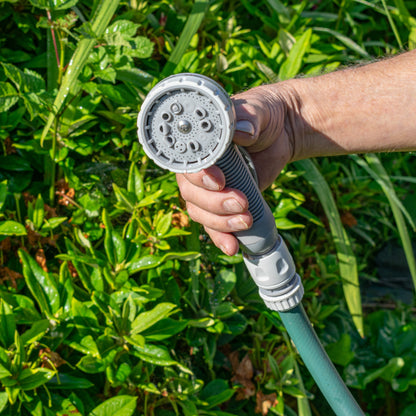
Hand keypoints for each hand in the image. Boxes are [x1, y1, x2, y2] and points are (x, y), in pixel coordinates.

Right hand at [176, 85, 294, 255]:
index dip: (198, 175)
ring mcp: (210, 188)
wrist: (284, 131)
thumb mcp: (259, 109)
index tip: (218, 181)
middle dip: (214, 203)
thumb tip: (242, 130)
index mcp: (200, 142)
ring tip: (246, 221)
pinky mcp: (224, 203)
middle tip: (241, 202)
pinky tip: (233, 248)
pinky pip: (214, 225)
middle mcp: (199, 167)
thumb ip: (250, 117)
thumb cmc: (265, 114)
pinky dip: (221, 238)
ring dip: (220, 222)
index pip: (186, 163)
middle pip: (190, 193)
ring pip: (199, 212)